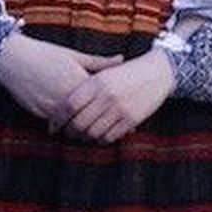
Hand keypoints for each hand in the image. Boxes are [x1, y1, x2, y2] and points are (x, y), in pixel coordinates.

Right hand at [0, 33, 122, 124]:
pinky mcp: (39, 112)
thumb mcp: (74, 55)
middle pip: (88, 115)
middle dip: (102, 123)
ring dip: (84, 129)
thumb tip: (121, 59)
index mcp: (78, 80)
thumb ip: (99, 62)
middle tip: (118, 130)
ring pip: (73, 124)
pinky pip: (57, 124)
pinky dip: (66, 127)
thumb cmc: (46, 54)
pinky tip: (75, 129)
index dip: (114, 107)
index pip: (101, 99)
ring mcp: (52, 106)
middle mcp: (66, 96)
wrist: (13, 59)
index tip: (127, 115)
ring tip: (99, 133)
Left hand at [55, 50, 175, 143]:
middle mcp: (108, 96)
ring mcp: (120, 108)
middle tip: (68, 133)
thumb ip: (84, 88)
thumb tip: (61, 108)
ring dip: (85, 138)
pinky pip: (109, 137)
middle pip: (79, 123)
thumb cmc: (126, 73)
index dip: (58, 119)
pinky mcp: (132, 119)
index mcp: (98, 82)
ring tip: (83, 135)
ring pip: (92, 133)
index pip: (69, 105)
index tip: (53, 126)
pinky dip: (101, 140)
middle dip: (70, 132)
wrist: (158, 72)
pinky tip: (99, 135)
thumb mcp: (105, 74)